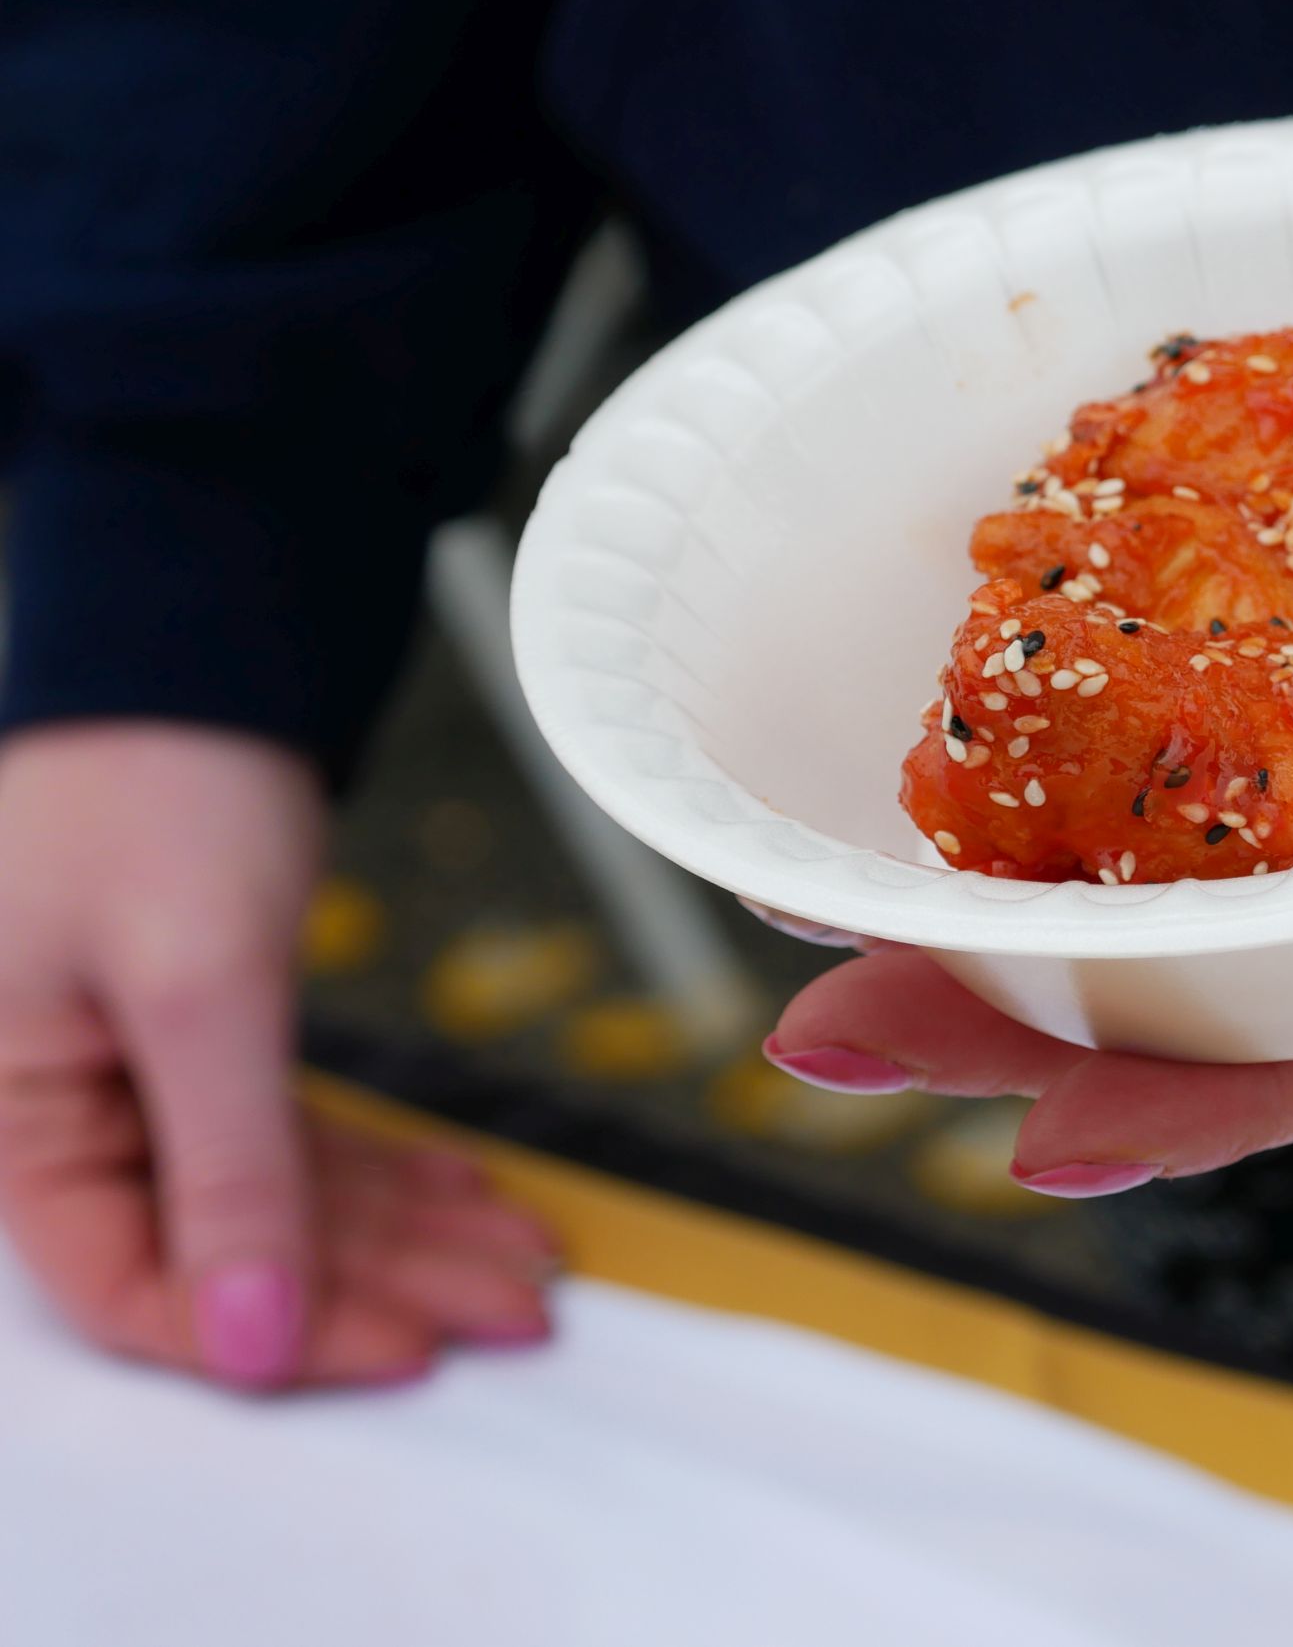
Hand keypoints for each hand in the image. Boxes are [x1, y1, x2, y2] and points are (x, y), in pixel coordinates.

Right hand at [0, 722, 557, 1386]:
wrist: (195, 655)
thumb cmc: (155, 789)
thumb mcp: (199, 987)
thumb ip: (227, 1169)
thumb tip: (250, 1344)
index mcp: (16, 1122)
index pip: (132, 1290)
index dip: (276, 1336)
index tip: (408, 1352)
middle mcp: (69, 1118)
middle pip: (235, 1252)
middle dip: (386, 1287)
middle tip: (520, 1312)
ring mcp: (139, 1083)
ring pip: (287, 1200)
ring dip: (409, 1237)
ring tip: (526, 1268)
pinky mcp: (207, 1042)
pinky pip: (300, 1140)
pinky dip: (391, 1172)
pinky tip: (475, 1198)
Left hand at [761, 212, 1292, 1191]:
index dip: (1241, 1094)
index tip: (1057, 1140)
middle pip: (1238, 969)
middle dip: (1035, 1015)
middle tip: (832, 1028)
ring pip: (1176, 851)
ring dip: (992, 896)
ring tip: (801, 915)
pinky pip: (1174, 695)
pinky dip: (1044, 735)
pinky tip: (915, 753)